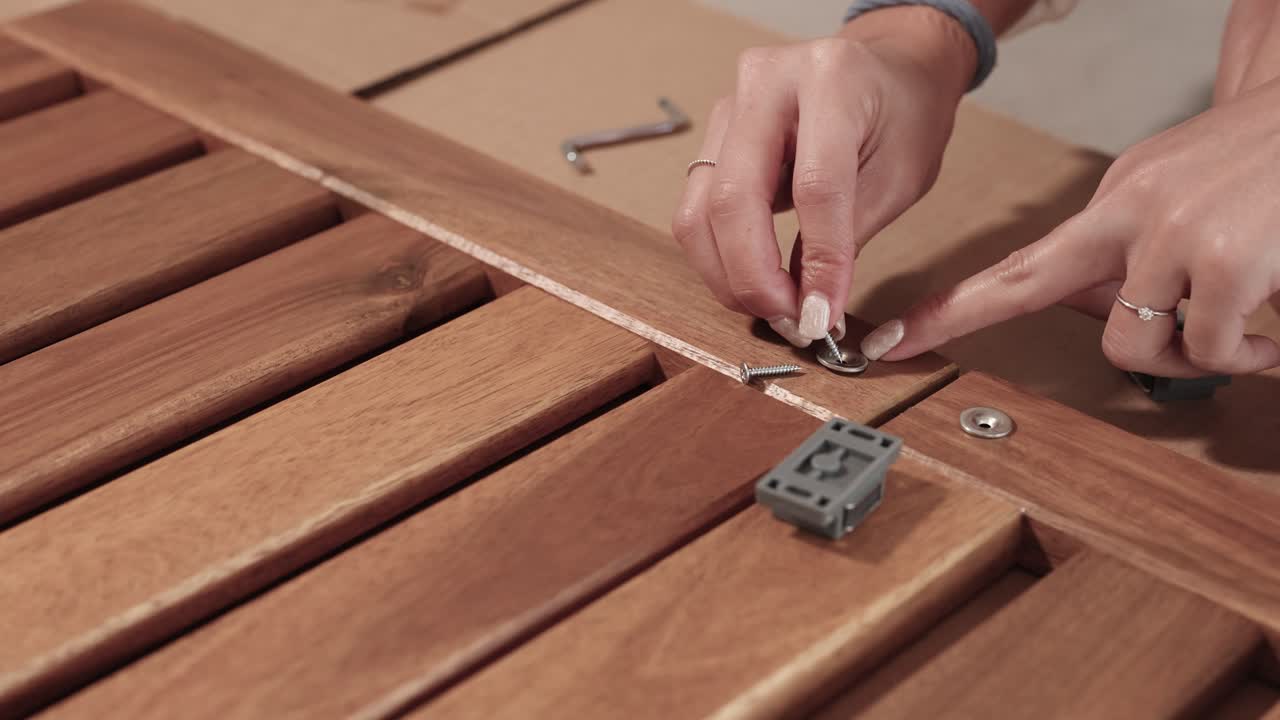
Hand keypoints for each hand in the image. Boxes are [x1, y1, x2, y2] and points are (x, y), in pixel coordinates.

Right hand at [672, 7, 975, 345]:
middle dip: (754, 278)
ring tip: (771, 306)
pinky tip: (754, 277)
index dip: (818, 262)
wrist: (888, 68)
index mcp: (830, 79)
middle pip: (733, 199)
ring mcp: (729, 106)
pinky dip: (720, 255)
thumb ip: (848, 238)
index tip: (822, 317)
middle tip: (787, 321)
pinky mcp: (712, 134)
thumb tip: (807, 308)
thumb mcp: (899, 176)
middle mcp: (766, 82)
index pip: (814, 186)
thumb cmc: (903, 114)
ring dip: (727, 274)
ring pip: (698, 211)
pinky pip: (696, 209)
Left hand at [867, 77, 1279, 377]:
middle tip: (923, 345)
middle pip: (1031, 288)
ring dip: (1185, 355)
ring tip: (1230, 335)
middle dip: (972, 319)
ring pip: (1132, 344)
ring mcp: (1172, 233)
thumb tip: (1081, 304)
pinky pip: (1209, 350)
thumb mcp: (1174, 199)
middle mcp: (1132, 209)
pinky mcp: (1225, 264)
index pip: (1018, 262)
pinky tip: (1268, 335)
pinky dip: (1244, 355)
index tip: (893, 337)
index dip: (951, 308)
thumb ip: (1123, 253)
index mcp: (1117, 199)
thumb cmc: (1259, 169)